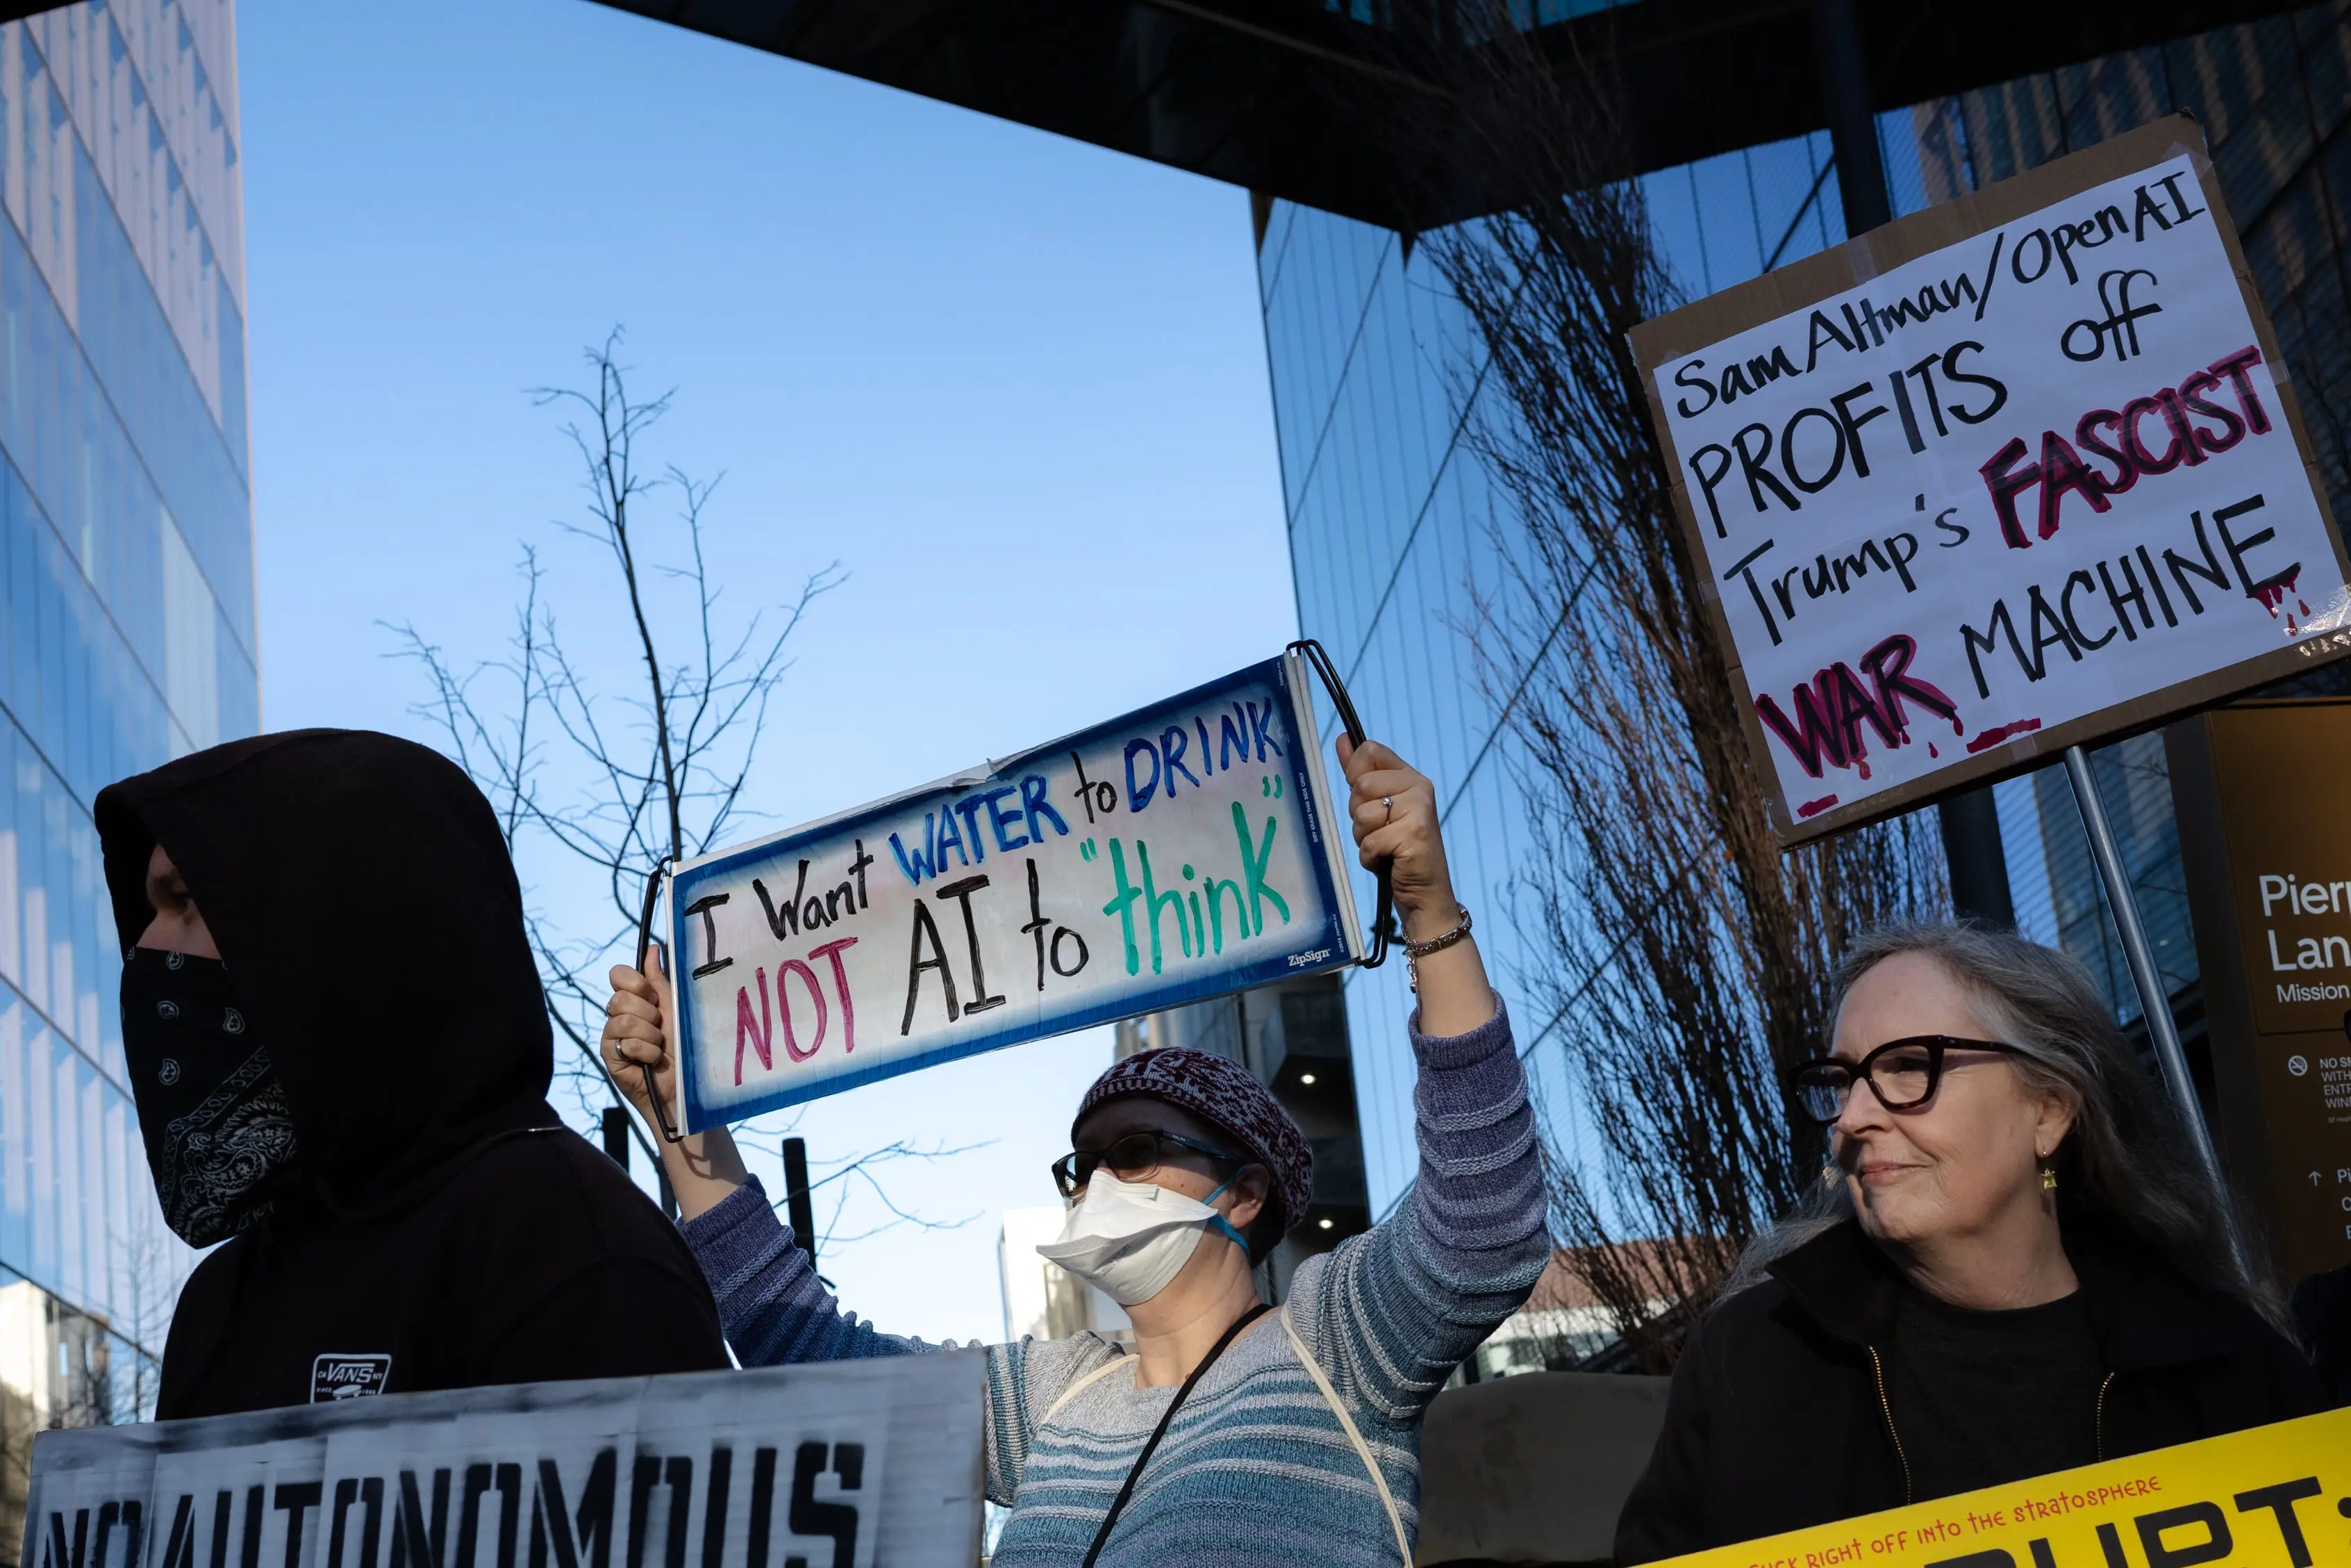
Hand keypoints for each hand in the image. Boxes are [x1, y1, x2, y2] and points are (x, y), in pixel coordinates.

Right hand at [602, 957, 678, 1128]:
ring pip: (623, 1020)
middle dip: (648, 1013)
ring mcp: (611, 1037)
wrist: (682, 1083)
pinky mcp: (609, 1057)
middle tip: (659, 1028)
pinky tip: (652, 1061)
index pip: (618, 974)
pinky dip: (647, 1052)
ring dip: (650, 1035)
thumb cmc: (681, 1046)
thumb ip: (659, 981)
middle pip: (619, 998)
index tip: (653, 996)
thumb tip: (651, 948)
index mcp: (633, 999)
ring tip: (658, 1047)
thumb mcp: (674, 1008)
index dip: (635, 982)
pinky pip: (626, 1043)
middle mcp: (617, 1015)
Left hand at [1338, 736, 1491, 1035]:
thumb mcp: (1376, 807)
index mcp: (1410, 776)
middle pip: (1360, 785)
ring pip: (1362, 814)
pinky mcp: (1414, 834)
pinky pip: (1368, 841)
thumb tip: (1343, 738)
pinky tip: (1388, 862)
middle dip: (1359, 815)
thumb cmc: (1396, 850)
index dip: (1357, 777)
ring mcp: (1419, 810)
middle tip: (1381, 832)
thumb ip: (1360, 772)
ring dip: (1364, 838)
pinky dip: (1370, 858)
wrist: (1424, 893)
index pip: (1370, 751)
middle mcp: (1419, 787)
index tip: (1370, 801)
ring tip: (1385, 848)